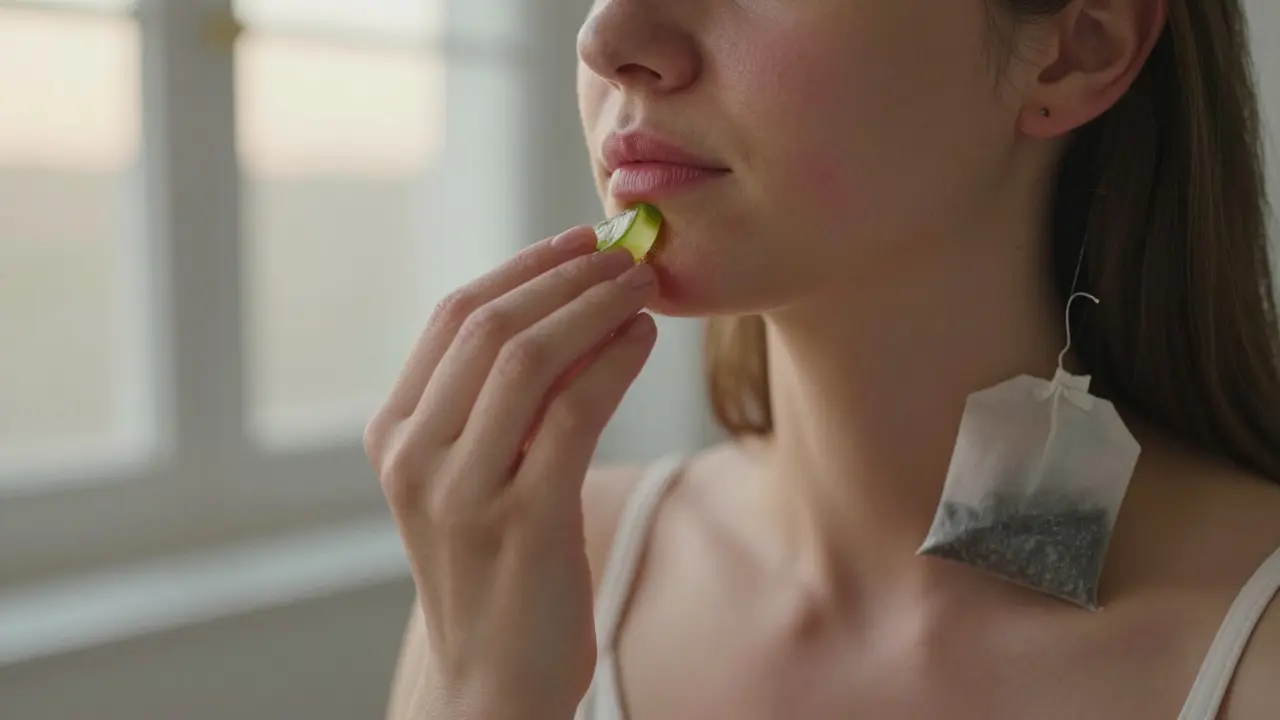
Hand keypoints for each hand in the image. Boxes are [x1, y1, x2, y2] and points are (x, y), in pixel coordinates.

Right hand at [364, 226, 658, 719]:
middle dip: (564, 275)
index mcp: (395, 435)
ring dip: (593, 307)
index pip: (451, 318)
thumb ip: (492, 405)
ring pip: (528, 357)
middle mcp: (415, 457)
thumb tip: (564, 309)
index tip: (576, 242)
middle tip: (621, 253)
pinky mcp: (523, 522)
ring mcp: (463, 491)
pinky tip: (642, 340)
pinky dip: (614, 361)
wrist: (492, 681)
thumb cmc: (494, 571)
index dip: (521, 268)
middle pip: (488, 325)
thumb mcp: (468, 479)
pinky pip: (574, 412)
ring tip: (640, 286)